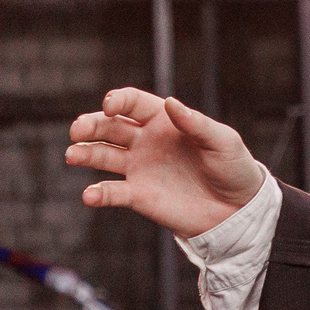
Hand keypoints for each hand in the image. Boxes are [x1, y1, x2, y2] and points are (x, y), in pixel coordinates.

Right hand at [66, 88, 266, 239]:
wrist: (237, 209)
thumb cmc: (233, 168)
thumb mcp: (223, 142)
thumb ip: (197, 123)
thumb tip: (171, 103)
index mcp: (163, 120)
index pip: (133, 103)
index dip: (118, 100)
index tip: (110, 105)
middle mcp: (145, 140)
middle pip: (109, 126)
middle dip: (91, 124)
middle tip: (78, 129)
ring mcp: (138, 167)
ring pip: (102, 155)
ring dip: (85, 153)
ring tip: (73, 155)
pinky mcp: (138, 195)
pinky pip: (112, 192)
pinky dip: (98, 194)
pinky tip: (90, 196)